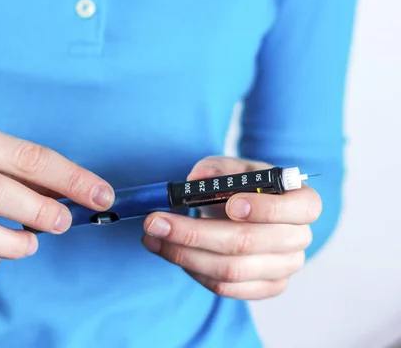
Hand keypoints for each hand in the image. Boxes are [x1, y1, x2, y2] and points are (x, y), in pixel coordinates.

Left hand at [141, 156, 319, 299]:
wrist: (241, 210)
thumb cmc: (239, 186)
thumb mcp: (230, 168)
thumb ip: (216, 169)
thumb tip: (198, 179)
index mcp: (303, 202)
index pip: (301, 209)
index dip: (266, 209)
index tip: (231, 204)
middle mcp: (300, 238)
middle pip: (249, 243)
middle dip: (195, 233)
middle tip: (156, 222)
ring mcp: (285, 267)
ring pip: (231, 270)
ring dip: (184, 255)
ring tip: (153, 238)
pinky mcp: (266, 288)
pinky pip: (225, 288)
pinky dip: (193, 271)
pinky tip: (171, 252)